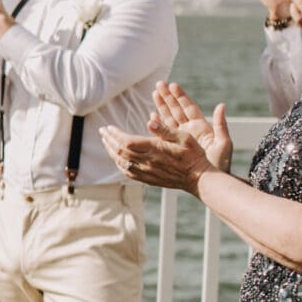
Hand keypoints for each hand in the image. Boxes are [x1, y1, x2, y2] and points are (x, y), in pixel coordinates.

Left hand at [102, 123, 216, 194]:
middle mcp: (148, 162)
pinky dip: (119, 164)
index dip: (115, 134)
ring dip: (111, 152)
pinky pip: (128, 173)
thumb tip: (150, 121)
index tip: (108, 127)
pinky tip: (117, 158)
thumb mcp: (184, 136)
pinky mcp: (149, 180)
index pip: (127, 142)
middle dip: (109, 140)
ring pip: (122, 163)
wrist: (199, 178)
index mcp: (155, 150)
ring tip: (106, 142)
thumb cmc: (194, 154)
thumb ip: (165, 129)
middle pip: (120, 152)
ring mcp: (147, 173)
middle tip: (102, 131)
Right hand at [147, 80, 232, 172]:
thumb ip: (221, 124)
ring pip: (169, 119)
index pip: (189, 108)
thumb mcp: (223, 143)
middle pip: (177, 110)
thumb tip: (221, 105)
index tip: (172, 85)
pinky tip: (151, 117)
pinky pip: (164, 134)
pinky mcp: (174, 147)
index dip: (180, 96)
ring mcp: (181, 139)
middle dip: (168, 97)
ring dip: (161, 106)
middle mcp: (190, 131)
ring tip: (154, 93)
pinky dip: (157, 125)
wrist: (211, 182)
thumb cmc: (220, 164)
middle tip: (159, 84)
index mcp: (201, 127)